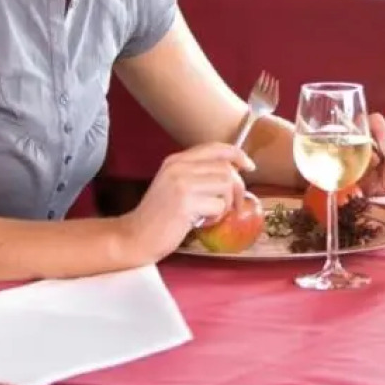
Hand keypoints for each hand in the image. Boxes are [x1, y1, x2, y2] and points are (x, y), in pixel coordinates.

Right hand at [121, 143, 253, 262]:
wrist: (135, 236)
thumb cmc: (159, 216)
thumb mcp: (175, 186)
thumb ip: (198, 175)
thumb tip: (234, 173)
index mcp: (176, 160)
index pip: (215, 148)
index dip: (237, 154)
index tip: (249, 166)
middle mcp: (178, 167)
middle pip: (225, 168)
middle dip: (236, 188)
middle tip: (234, 205)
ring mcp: (181, 184)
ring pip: (225, 185)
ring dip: (226, 204)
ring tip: (211, 215)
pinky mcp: (185, 203)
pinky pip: (218, 206)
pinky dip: (216, 217)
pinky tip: (201, 223)